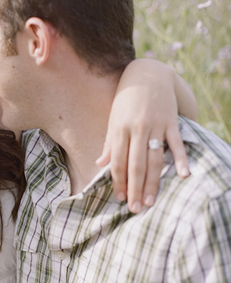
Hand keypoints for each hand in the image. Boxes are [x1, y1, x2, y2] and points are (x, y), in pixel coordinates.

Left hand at [97, 59, 189, 212]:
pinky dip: (181, 159)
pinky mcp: (171, 121)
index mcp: (119, 130)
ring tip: (150, 201)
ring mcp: (155, 125)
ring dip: (153, 182)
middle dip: (134, 189)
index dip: (118, 182)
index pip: (118, 162)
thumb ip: (109, 143)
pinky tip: (183, 175)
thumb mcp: (112, 120)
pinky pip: (176, 143)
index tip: (119, 198)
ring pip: (154, 159)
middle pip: (135, 165)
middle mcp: (136, 129)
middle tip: (135, 209)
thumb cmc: (125, 100)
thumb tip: (99, 165)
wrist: (147, 74)